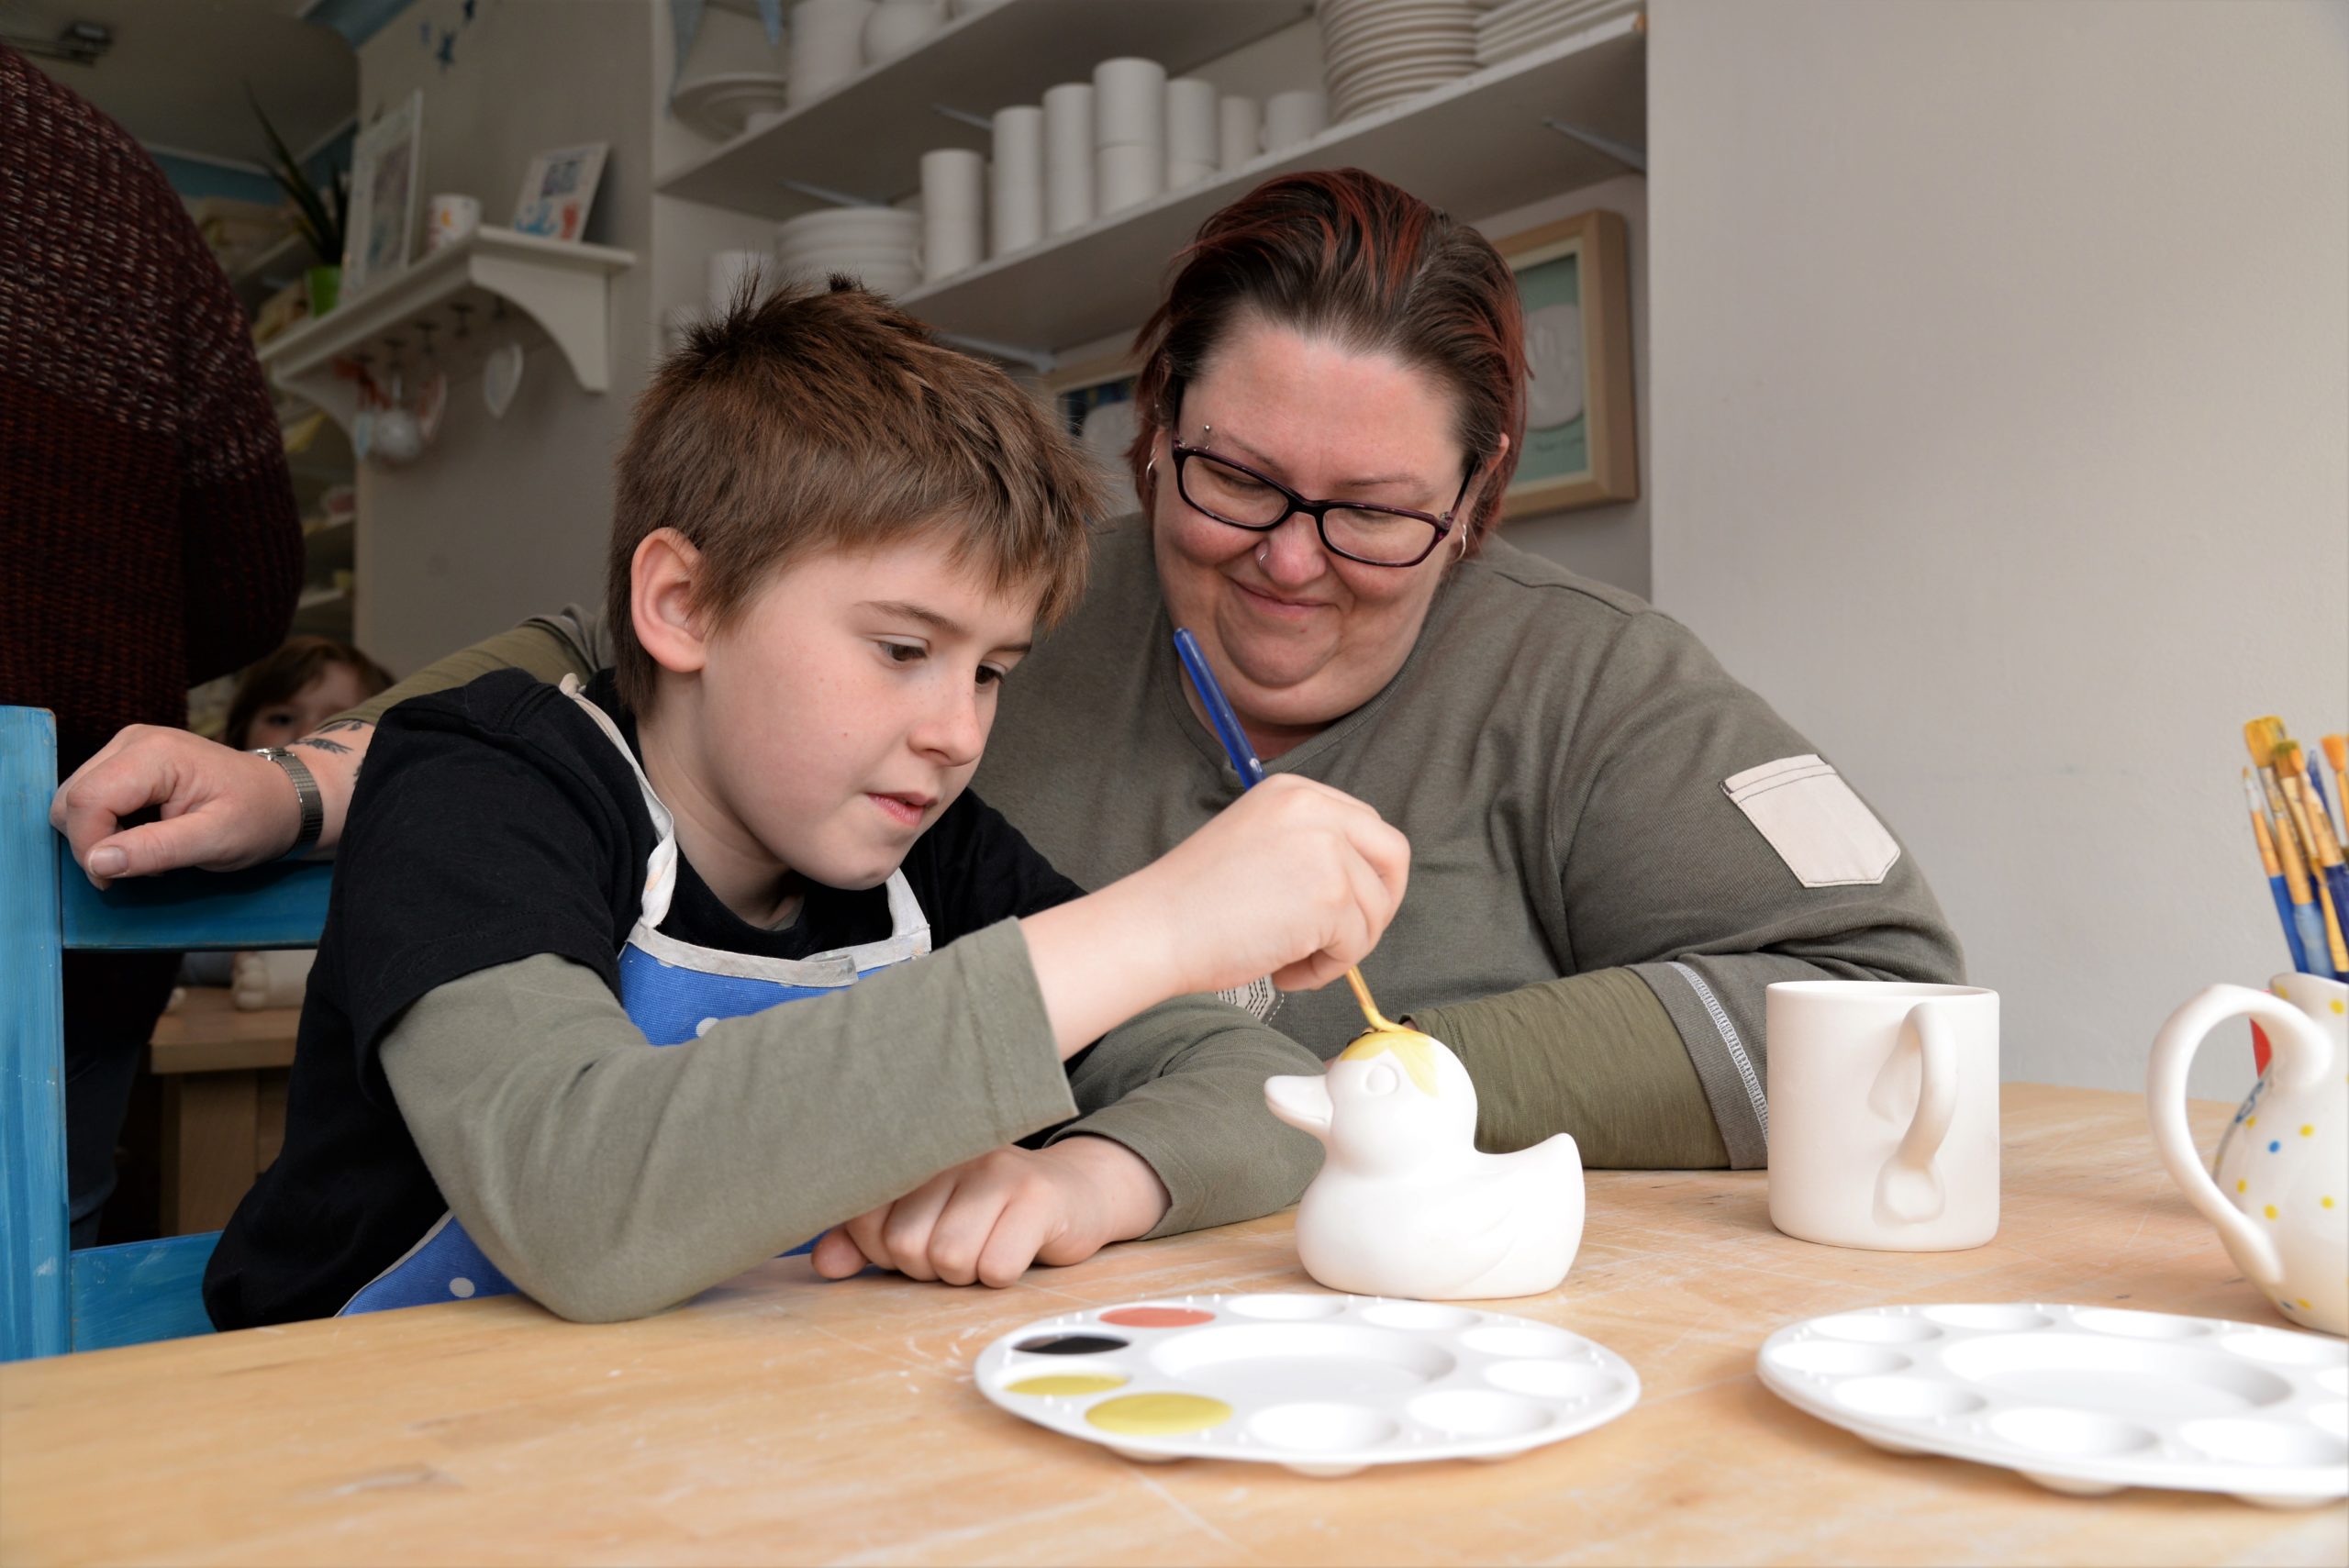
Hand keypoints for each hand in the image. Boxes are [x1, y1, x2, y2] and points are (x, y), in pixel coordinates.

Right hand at [49, 721, 368, 886]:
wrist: (284, 797)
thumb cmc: (258, 817)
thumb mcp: (215, 841)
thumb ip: (155, 850)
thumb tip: (96, 862)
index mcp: (154, 753)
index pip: (86, 801)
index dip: (89, 847)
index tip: (115, 880)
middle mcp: (132, 740)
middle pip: (72, 799)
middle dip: (93, 843)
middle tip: (143, 866)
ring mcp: (127, 747)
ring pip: (75, 800)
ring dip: (100, 835)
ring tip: (150, 850)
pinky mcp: (126, 760)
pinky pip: (92, 798)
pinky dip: (107, 825)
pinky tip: (144, 834)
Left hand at [808, 1137, 1169, 1286]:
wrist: (1074, 1196)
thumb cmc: (988, 1214)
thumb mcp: (924, 1223)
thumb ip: (869, 1241)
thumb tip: (825, 1265)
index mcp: (915, 1152)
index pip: (864, 1216)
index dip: (883, 1249)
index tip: (915, 1242)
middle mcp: (952, 1153)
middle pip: (905, 1244)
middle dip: (927, 1268)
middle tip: (958, 1248)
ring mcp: (997, 1171)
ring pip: (949, 1257)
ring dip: (966, 1274)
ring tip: (984, 1249)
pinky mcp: (1038, 1198)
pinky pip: (995, 1266)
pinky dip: (1000, 1275)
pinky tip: (1015, 1252)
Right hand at [1126, 773, 1409, 994]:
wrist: (1156, 928)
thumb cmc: (1193, 903)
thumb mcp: (1258, 844)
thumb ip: (1308, 848)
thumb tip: (1362, 886)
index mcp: (1295, 791)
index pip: (1367, 826)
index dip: (1365, 874)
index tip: (1343, 908)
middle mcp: (1316, 809)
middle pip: (1391, 856)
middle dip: (1379, 904)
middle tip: (1344, 940)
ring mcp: (1327, 850)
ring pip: (1375, 910)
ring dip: (1341, 948)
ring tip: (1289, 961)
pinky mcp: (1332, 895)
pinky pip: (1355, 946)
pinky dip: (1324, 970)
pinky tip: (1283, 972)